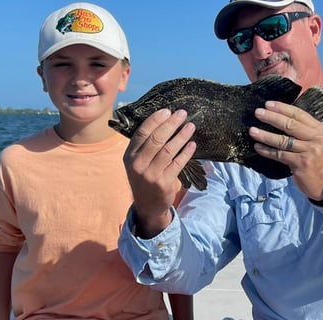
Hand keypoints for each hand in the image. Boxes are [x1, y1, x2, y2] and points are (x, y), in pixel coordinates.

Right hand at [123, 108, 195, 237]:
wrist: (147, 205)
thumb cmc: (144, 177)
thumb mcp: (136, 162)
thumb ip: (143, 145)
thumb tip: (162, 121)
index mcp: (129, 155)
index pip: (142, 133)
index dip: (155, 120)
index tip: (167, 111)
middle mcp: (138, 164)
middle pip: (156, 139)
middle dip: (171, 124)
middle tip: (182, 114)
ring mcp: (150, 174)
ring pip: (168, 150)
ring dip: (181, 136)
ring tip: (191, 126)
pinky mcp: (163, 183)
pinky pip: (178, 163)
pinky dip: (186, 152)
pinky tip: (192, 144)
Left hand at [249, 101, 322, 200]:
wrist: (322, 181)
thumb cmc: (312, 158)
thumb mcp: (312, 140)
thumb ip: (301, 129)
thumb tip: (276, 115)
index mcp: (319, 129)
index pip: (299, 114)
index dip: (282, 108)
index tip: (268, 104)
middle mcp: (316, 138)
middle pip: (290, 125)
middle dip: (272, 117)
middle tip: (257, 113)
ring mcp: (310, 151)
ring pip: (283, 140)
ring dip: (265, 135)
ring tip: (252, 131)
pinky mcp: (302, 163)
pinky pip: (280, 155)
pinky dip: (267, 151)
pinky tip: (258, 147)